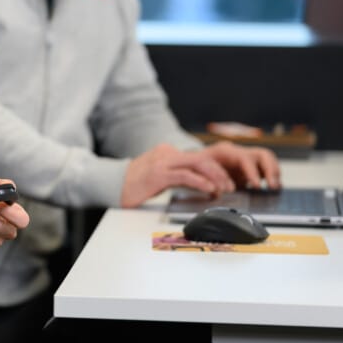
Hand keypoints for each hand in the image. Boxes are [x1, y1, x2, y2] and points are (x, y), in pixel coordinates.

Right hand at [119, 142, 280, 207]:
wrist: (110, 185)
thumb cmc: (134, 186)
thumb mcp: (159, 178)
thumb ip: (177, 176)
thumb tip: (201, 184)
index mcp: (168, 153)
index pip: (198, 158)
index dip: (216, 170)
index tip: (227, 182)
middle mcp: (167, 153)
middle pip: (202, 159)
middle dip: (221, 172)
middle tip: (231, 186)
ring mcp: (162, 162)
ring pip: (197, 164)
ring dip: (215, 177)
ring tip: (225, 189)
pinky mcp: (158, 174)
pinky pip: (185, 175)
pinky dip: (200, 182)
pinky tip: (209, 190)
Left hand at [201, 140, 280, 189]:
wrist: (193, 163)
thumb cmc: (195, 167)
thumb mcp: (198, 173)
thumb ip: (209, 182)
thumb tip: (217, 193)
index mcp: (225, 152)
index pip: (244, 158)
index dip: (252, 172)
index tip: (257, 185)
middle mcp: (239, 153)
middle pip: (262, 154)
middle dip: (270, 170)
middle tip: (273, 186)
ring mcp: (246, 159)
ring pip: (267, 159)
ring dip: (274, 173)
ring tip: (276, 187)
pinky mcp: (250, 167)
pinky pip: (266, 168)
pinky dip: (272, 176)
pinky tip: (273, 188)